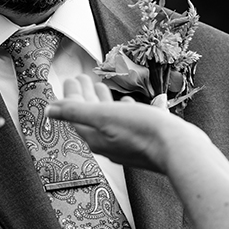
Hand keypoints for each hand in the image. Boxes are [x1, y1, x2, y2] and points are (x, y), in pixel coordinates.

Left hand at [46, 75, 182, 171]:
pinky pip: (132, 123)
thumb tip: (49, 110)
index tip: (71, 79)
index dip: (71, 95)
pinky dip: (126, 111)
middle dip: (85, 97)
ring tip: (102, 87)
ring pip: (111, 120)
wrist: (179, 149)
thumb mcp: (104, 116)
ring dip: (104, 102)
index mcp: (96, 138)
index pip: (76, 115)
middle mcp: (110, 143)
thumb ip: (75, 112)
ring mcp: (128, 143)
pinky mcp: (146, 142)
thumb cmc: (142, 131)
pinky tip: (131, 103)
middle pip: (92, 117)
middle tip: (83, 80)